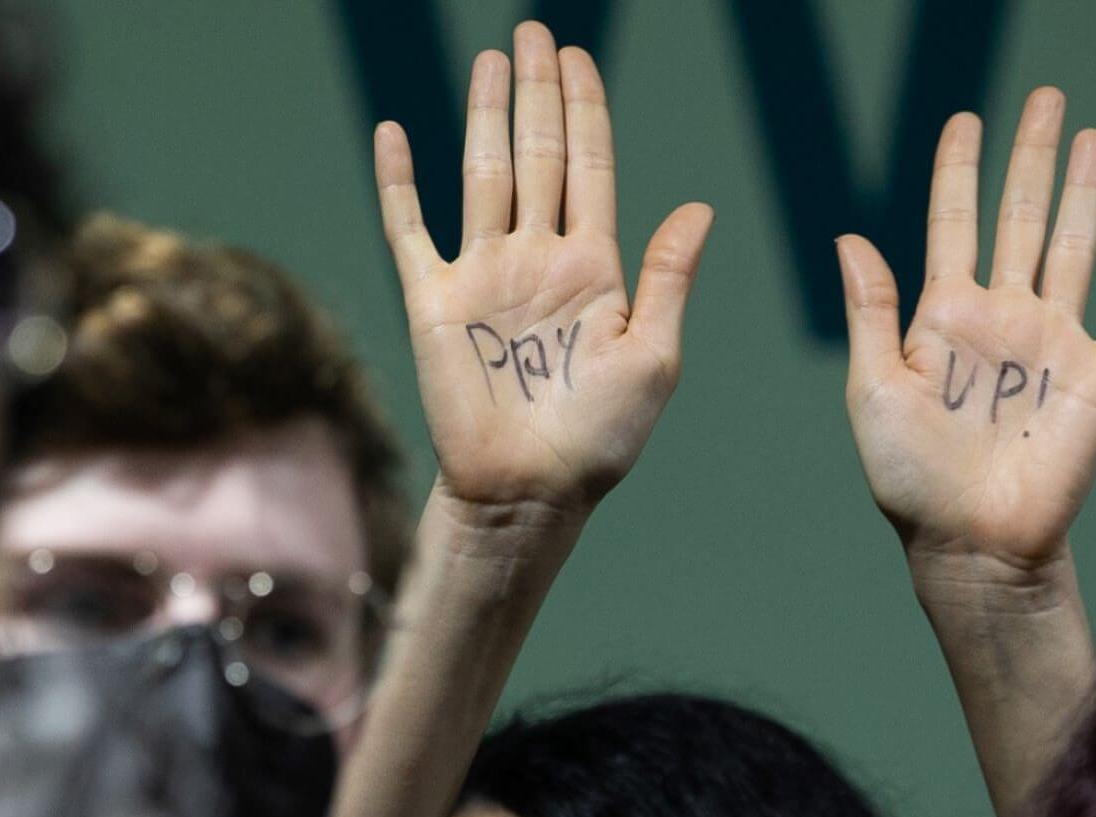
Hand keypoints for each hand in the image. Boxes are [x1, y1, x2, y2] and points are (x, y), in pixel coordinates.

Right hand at [374, 22, 714, 518]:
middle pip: (538, 154)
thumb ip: (666, 277)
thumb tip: (699, 207)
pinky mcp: (434, 301)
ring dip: (486, 114)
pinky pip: (411, 228)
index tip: (581, 60)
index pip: (590, 168)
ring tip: (493, 59)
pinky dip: (400, 181)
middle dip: (539, 93)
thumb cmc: (599, 438)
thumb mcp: (654, 357)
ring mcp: (483, 274)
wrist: (530, 492)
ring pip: (482, 173)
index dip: (586, 112)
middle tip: (536, 32)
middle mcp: (538, 259)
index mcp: (595, 268)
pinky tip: (397, 131)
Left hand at [837, 88, 1095, 582]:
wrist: (971, 544)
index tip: (964, 120)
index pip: (953, 223)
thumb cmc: (912, 479)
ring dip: (1085, 191)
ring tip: (1092, 136)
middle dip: (1030, 157)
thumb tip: (849, 236)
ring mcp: (1054, 344)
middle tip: (1043, 97)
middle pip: (1020, 216)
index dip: (958, 170)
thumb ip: (871, 313)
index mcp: (944, 317)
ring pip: (1075, 247)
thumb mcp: (873, 391)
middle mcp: (1003, 318)